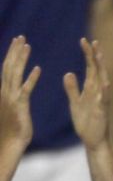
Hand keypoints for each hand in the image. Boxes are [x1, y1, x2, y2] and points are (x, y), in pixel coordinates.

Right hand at [0, 36, 39, 151]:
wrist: (10, 143)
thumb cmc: (13, 128)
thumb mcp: (12, 108)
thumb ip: (13, 97)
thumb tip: (13, 89)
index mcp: (5, 91)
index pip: (8, 68)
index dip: (12, 55)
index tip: (18, 42)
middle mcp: (5, 91)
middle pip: (9, 67)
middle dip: (14, 51)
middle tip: (21, 37)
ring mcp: (11, 97)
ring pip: (15, 74)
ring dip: (21, 59)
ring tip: (27, 46)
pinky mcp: (19, 106)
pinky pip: (25, 89)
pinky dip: (31, 78)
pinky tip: (38, 69)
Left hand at [65, 38, 109, 149]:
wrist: (93, 140)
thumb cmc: (85, 122)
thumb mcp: (75, 103)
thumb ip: (72, 88)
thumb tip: (68, 73)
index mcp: (90, 89)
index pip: (90, 67)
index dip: (88, 54)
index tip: (84, 40)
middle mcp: (98, 92)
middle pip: (97, 70)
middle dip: (95, 56)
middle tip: (93, 41)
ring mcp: (101, 101)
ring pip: (102, 81)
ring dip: (101, 68)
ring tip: (99, 56)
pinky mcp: (102, 111)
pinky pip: (104, 100)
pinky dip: (105, 91)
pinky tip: (105, 82)